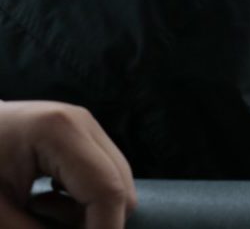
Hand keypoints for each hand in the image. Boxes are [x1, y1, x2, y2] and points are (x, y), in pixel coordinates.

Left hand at [0, 101, 135, 228]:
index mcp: (59, 132)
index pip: (107, 191)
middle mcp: (82, 122)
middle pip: (120, 187)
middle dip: (96, 222)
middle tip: (46, 228)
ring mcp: (84, 124)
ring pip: (116, 182)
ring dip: (88, 212)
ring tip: (38, 211)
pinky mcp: (80, 133)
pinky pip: (102, 174)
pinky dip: (82, 198)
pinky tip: (45, 199)